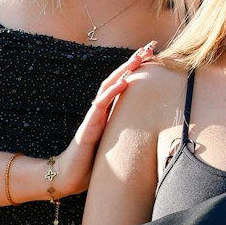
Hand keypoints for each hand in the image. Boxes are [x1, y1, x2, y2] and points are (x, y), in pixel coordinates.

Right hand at [52, 44, 154, 195]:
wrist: (70, 177)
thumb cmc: (94, 163)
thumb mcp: (117, 144)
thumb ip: (130, 134)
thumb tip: (155, 130)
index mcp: (108, 112)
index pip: (123, 85)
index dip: (136, 70)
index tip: (152, 55)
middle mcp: (100, 110)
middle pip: (117, 80)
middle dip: (132, 62)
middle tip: (149, 47)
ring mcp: (94, 117)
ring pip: (108, 87)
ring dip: (124, 70)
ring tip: (139, 57)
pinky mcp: (88, 128)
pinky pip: (100, 106)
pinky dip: (113, 92)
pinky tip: (125, 82)